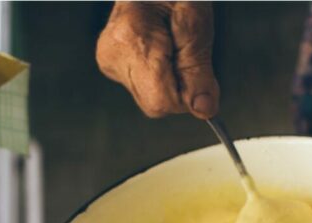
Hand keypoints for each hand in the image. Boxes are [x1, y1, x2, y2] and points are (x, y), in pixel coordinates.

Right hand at [96, 1, 218, 118]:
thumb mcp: (196, 24)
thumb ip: (198, 71)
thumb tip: (203, 109)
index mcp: (131, 40)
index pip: (160, 100)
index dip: (186, 96)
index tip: (200, 76)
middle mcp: (113, 54)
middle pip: (154, 103)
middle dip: (179, 88)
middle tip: (186, 53)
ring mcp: (109, 60)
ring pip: (149, 99)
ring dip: (170, 81)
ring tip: (172, 46)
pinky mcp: (111, 64)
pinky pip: (144, 88)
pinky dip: (160, 76)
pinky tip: (161, 51)